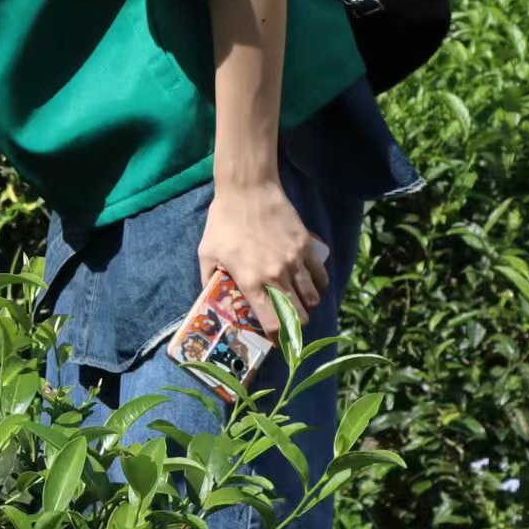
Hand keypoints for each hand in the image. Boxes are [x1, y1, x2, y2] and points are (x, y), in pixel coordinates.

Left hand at [197, 172, 326, 334]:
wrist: (248, 189)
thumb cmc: (223, 222)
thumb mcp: (206, 254)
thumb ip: (209, 281)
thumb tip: (212, 301)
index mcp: (251, 282)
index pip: (273, 323)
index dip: (276, 337)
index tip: (274, 339)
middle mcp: (277, 276)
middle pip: (299, 317)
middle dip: (295, 325)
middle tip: (288, 322)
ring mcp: (295, 261)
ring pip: (313, 298)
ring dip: (307, 306)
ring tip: (299, 303)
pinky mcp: (307, 246)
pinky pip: (321, 275)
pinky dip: (319, 285)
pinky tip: (311, 284)